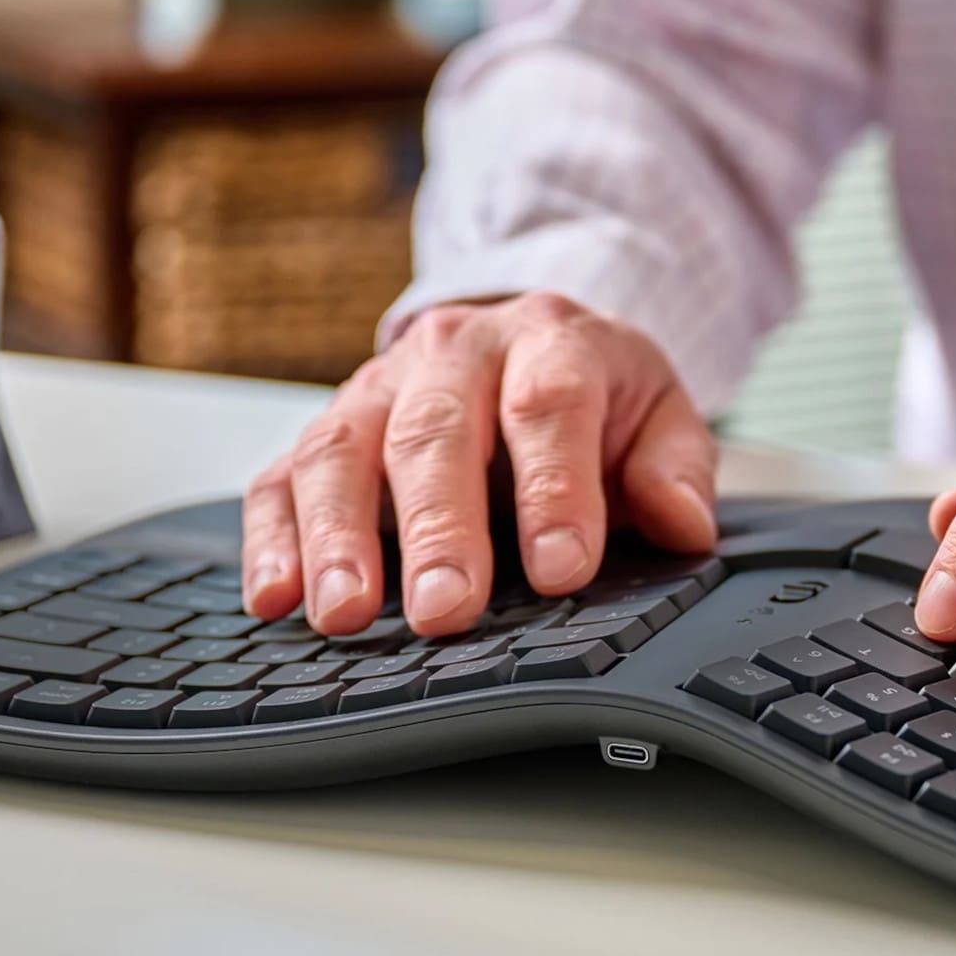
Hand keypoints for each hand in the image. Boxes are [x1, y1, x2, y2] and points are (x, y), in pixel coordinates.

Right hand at [241, 293, 717, 636]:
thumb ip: (676, 467)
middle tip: (443, 608)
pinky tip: (276, 597)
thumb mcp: (659, 413)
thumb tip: (684, 524)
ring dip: (337, 538)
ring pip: (342, 451)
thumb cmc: (592, 394)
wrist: (526, 342)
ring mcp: (378, 388)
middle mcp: (452, 353)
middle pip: (436, 432)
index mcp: (548, 341)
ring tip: (345, 614)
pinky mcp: (328, 431)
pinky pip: (281, 478)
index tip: (561, 568)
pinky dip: (272, 539)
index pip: (549, 406)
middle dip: (438, 526)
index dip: (554, 488)